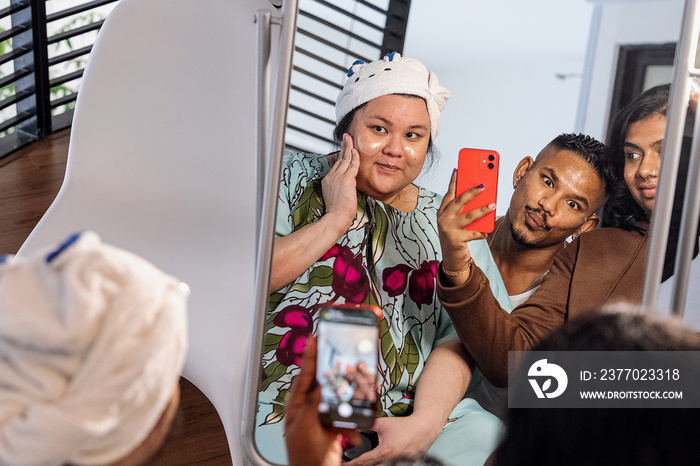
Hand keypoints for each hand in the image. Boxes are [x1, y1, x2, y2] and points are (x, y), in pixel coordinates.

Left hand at [285, 337, 360, 465]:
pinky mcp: (334, 426)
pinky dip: (352, 423)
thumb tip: (318, 384)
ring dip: (348, 405)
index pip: (304, 374)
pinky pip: (347, 416)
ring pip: (339, 399)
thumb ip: (311, 404)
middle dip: (338, 378)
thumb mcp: (306, 428)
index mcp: (297, 406)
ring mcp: (322, 417)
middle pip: (324, 382)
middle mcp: (309, 408)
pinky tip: (352, 432)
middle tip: (345, 363)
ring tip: (354, 405)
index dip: (310, 355)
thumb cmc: (305, 460)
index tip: (315, 337)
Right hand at [322, 133, 359, 231]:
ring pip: (345, 159)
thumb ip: (340, 188)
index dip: (341, 156)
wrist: (335, 217)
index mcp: (328, 181)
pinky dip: (355, 157)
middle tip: (346, 138)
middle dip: (343, 147)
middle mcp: (331, 177)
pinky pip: (352, 165)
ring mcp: (338, 177)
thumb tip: (348, 185)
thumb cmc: (337, 212)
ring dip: (348, 147)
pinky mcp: (346, 180)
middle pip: (339, 159)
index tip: (344, 149)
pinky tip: (356, 151)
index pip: (336, 165)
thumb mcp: (336, 197)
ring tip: (350, 139)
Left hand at [344, 415, 442, 465]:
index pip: (363, 462)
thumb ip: (368, 425)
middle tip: (349, 463)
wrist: (424, 428)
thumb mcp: (383, 424)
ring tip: (361, 462)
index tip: (342, 463)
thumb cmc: (404, 426)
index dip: (351, 464)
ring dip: (370, 465)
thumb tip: (355, 427)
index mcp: (385, 452)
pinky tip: (376, 461)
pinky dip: (381, 464)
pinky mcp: (404, 465)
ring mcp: (398, 465)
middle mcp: (391, 462)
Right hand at [437, 170, 495, 282]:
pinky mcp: (456, 239)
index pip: (449, 193)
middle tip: (483, 185)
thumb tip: (479, 194)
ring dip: (482, 210)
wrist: (451, 258)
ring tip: (493, 205)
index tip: (460, 169)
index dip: (454, 181)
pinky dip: (481, 233)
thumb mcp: (457, 221)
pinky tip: (487, 232)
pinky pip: (472, 234)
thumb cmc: (457, 235)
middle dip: (471, 192)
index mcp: (443, 211)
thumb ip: (463, 209)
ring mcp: (449, 229)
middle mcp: (443, 218)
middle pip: (459, 202)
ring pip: (468, 216)